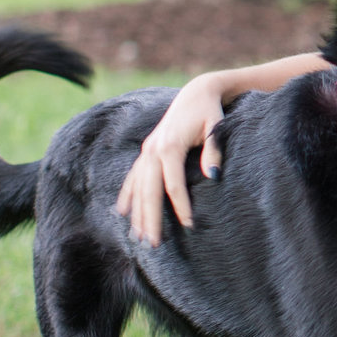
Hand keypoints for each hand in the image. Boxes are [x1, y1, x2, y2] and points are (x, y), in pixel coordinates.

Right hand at [116, 74, 226, 246]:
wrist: (196, 93)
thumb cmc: (210, 111)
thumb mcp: (215, 128)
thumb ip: (213, 152)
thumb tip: (213, 177)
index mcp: (170, 145)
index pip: (172, 183)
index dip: (181, 205)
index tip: (189, 224)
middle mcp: (153, 149)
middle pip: (149, 190)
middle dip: (151, 218)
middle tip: (153, 243)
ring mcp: (147, 150)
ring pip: (138, 186)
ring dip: (137, 212)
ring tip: (139, 237)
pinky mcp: (146, 150)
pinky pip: (133, 176)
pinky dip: (127, 194)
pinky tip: (122, 212)